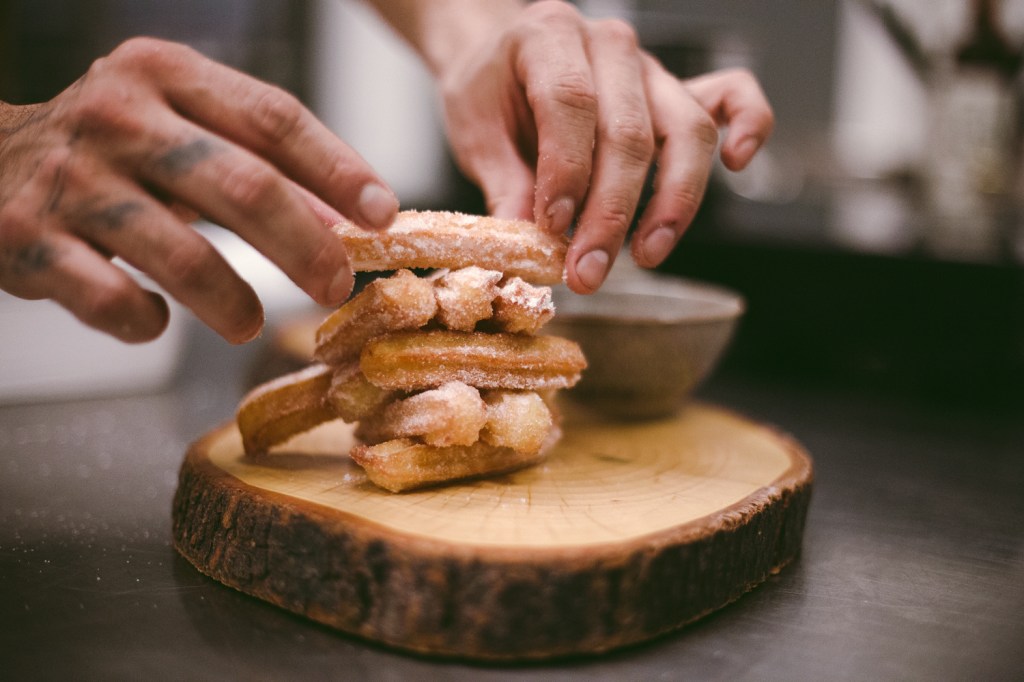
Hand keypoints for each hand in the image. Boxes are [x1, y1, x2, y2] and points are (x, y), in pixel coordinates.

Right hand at [0, 37, 397, 343]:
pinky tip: (156, 322)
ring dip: (232, 300)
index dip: (337, 169)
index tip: (382, 214)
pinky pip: (108, 298)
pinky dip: (144, 322)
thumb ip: (261, 164)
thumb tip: (349, 222)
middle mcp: (118, 117)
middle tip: (335, 285)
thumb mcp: (182, 128)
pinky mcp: (27, 240)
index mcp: (166, 74)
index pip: (273, 118)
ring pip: (180, 252)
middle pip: (242, 185)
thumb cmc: (111, 149)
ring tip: (251, 322)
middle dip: (303, 245)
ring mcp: (71, 179)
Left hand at [432, 1, 773, 291]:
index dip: (566, 170)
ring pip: (686, 130)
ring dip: (673, 201)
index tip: (553, 227)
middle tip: (589, 271)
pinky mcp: (678, 90)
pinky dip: (749, 124)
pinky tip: (738, 163)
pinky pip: (733, 96)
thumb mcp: (476, 133)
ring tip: (646, 254)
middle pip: (629, 130)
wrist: (502, 62)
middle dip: (610, 213)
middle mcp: (609, 45)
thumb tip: (526, 244)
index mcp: (549, 34)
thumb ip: (503, 184)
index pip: (570, 101)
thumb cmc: (491, 93)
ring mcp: (651, 68)